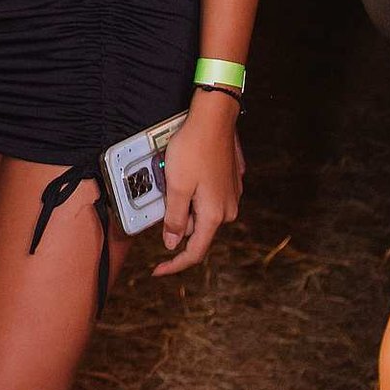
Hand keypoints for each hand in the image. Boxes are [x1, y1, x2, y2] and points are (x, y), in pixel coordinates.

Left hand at [153, 88, 242, 276]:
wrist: (214, 118)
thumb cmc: (194, 149)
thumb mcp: (176, 186)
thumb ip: (173, 219)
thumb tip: (171, 243)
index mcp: (214, 215)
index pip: (194, 252)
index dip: (174, 264)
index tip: (158, 270)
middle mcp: (227, 209)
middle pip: (194, 229)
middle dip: (176, 219)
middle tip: (163, 194)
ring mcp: (231, 195)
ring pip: (200, 212)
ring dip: (185, 203)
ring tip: (175, 175)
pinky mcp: (230, 182)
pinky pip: (207, 197)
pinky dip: (194, 191)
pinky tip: (188, 170)